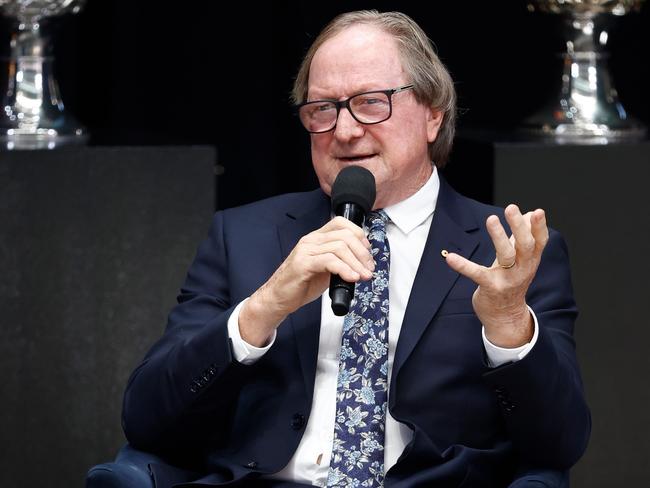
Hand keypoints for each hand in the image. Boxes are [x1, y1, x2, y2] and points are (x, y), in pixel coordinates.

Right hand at [239, 216, 373, 345]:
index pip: (341, 223)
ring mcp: (306, 251)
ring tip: (363, 276)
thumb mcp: (325, 269)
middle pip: (345, 235)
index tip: (367, 254)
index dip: (359, 236)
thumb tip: (362, 262)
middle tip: (368, 269)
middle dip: (362, 253)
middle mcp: (311, 240)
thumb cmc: (301, 284)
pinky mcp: (303, 264)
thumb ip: (340, 261)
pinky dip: (344, 269)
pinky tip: (351, 278)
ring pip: (340, 247)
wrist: (278, 298)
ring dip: (356, 263)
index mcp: (317, 238)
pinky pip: (329, 261)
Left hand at [444, 204, 548, 347]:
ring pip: (506, 255)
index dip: (539, 227)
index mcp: (530, 261)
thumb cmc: (512, 282)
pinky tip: (450, 257)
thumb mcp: (521, 260)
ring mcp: (507, 279)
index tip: (538, 211)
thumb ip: (524, 237)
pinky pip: (476, 274)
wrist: (505, 316)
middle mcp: (522, 269)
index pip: (539, 242)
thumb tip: (531, 214)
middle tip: (511, 208)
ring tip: (491, 219)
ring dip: (499, 237)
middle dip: (519, 226)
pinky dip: (463, 265)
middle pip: (525, 245)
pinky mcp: (489, 287)